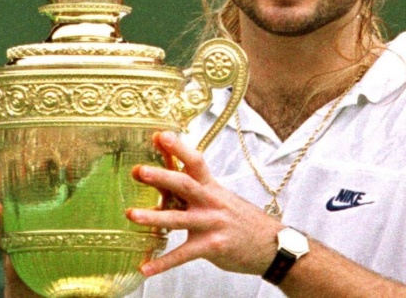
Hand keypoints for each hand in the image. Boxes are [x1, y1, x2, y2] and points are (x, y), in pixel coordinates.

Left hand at [125, 131, 284, 277]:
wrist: (273, 246)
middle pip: (185, 184)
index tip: (160, 136)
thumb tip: (168, 179)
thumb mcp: (223, 199)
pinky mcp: (212, 247)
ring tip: (132, 215)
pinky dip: (163, 263)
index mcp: (213, 187)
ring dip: (154, 217)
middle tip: (140, 170)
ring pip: (179, 219)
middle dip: (161, 176)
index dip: (178, 148)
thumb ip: (198, 190)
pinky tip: (145, 268)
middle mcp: (212, 202)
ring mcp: (212, 224)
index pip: (195, 162)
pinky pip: (183, 255)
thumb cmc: (243, 221)